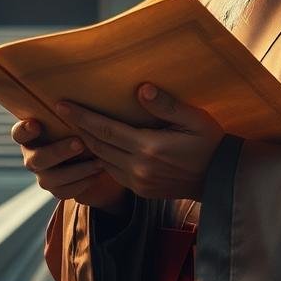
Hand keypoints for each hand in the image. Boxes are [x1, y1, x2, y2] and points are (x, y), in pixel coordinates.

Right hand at [11, 118, 130, 213]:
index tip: (36, 123)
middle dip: (58, 152)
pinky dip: (81, 184)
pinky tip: (97, 174)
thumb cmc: (80, 125)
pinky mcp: (56, 189)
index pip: (18, 134)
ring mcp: (42, 175)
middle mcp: (32, 156)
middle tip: (79, 143)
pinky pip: (64, 192)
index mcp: (31, 135)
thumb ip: (73, 108)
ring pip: (51, 179)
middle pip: (36, 159)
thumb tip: (85, 79)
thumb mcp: (74, 116)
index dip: (24, 130)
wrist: (90, 151)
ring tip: (98, 162)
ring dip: (75, 171)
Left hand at [56, 83, 224, 200]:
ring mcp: (138, 182)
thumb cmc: (209, 143)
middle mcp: (138, 167)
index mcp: (149, 148)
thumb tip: (142, 89)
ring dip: (87, 144)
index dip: (81, 116)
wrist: (220, 180)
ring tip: (75, 126)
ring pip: (102, 160)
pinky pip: (113, 172)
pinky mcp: (141, 191)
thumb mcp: (195, 119)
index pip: (105, 129)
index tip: (60, 104)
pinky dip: (102, 158)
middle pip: (97, 145)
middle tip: (61, 111)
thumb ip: (167, 105)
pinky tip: (98, 146)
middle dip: (78, 127)